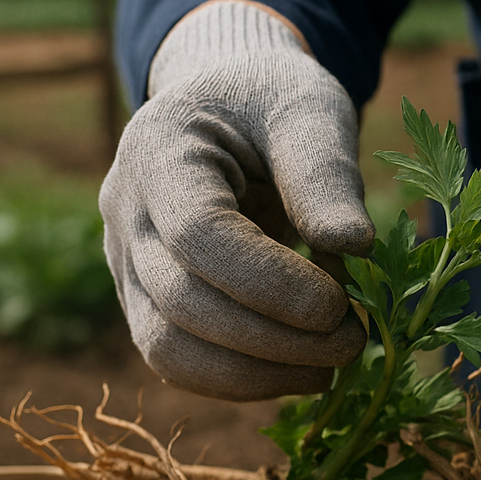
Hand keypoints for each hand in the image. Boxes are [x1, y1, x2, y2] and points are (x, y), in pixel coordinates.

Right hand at [100, 0, 371, 400]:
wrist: (230, 104)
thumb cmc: (273, 99)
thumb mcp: (310, 109)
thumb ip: (325, 172)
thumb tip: (355, 245)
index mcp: (160, 150)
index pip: (197, 235)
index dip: (269, 283)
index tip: (338, 305)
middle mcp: (125, 211)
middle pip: (180, 303)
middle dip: (274, 339)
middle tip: (353, 343)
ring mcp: (125, 261)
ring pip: (167, 348)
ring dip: (255, 375)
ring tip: (332, 367)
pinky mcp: (144, 300)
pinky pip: (177, 361)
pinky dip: (240, 380)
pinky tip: (302, 371)